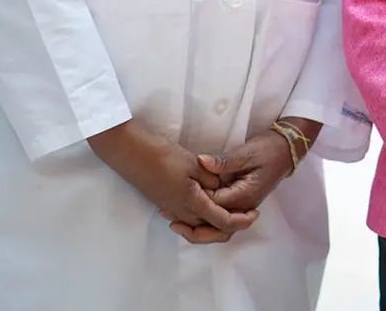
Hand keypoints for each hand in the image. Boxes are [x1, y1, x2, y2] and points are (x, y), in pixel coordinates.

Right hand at [88, 119, 240, 241]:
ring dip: (216, 222)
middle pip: (211, 231)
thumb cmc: (163, 156)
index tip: (255, 214)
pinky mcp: (166, 203)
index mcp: (193, 203)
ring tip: (230, 208)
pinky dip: (202, 217)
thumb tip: (223, 192)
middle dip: (231, 226)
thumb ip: (213, 181)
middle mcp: (182, 213)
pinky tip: (208, 202)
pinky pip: (188, 218)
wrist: (131, 154)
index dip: (241, 221)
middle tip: (246, 215)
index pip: (223, 222)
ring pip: (199, 226)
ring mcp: (172, 210)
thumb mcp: (195, 165)